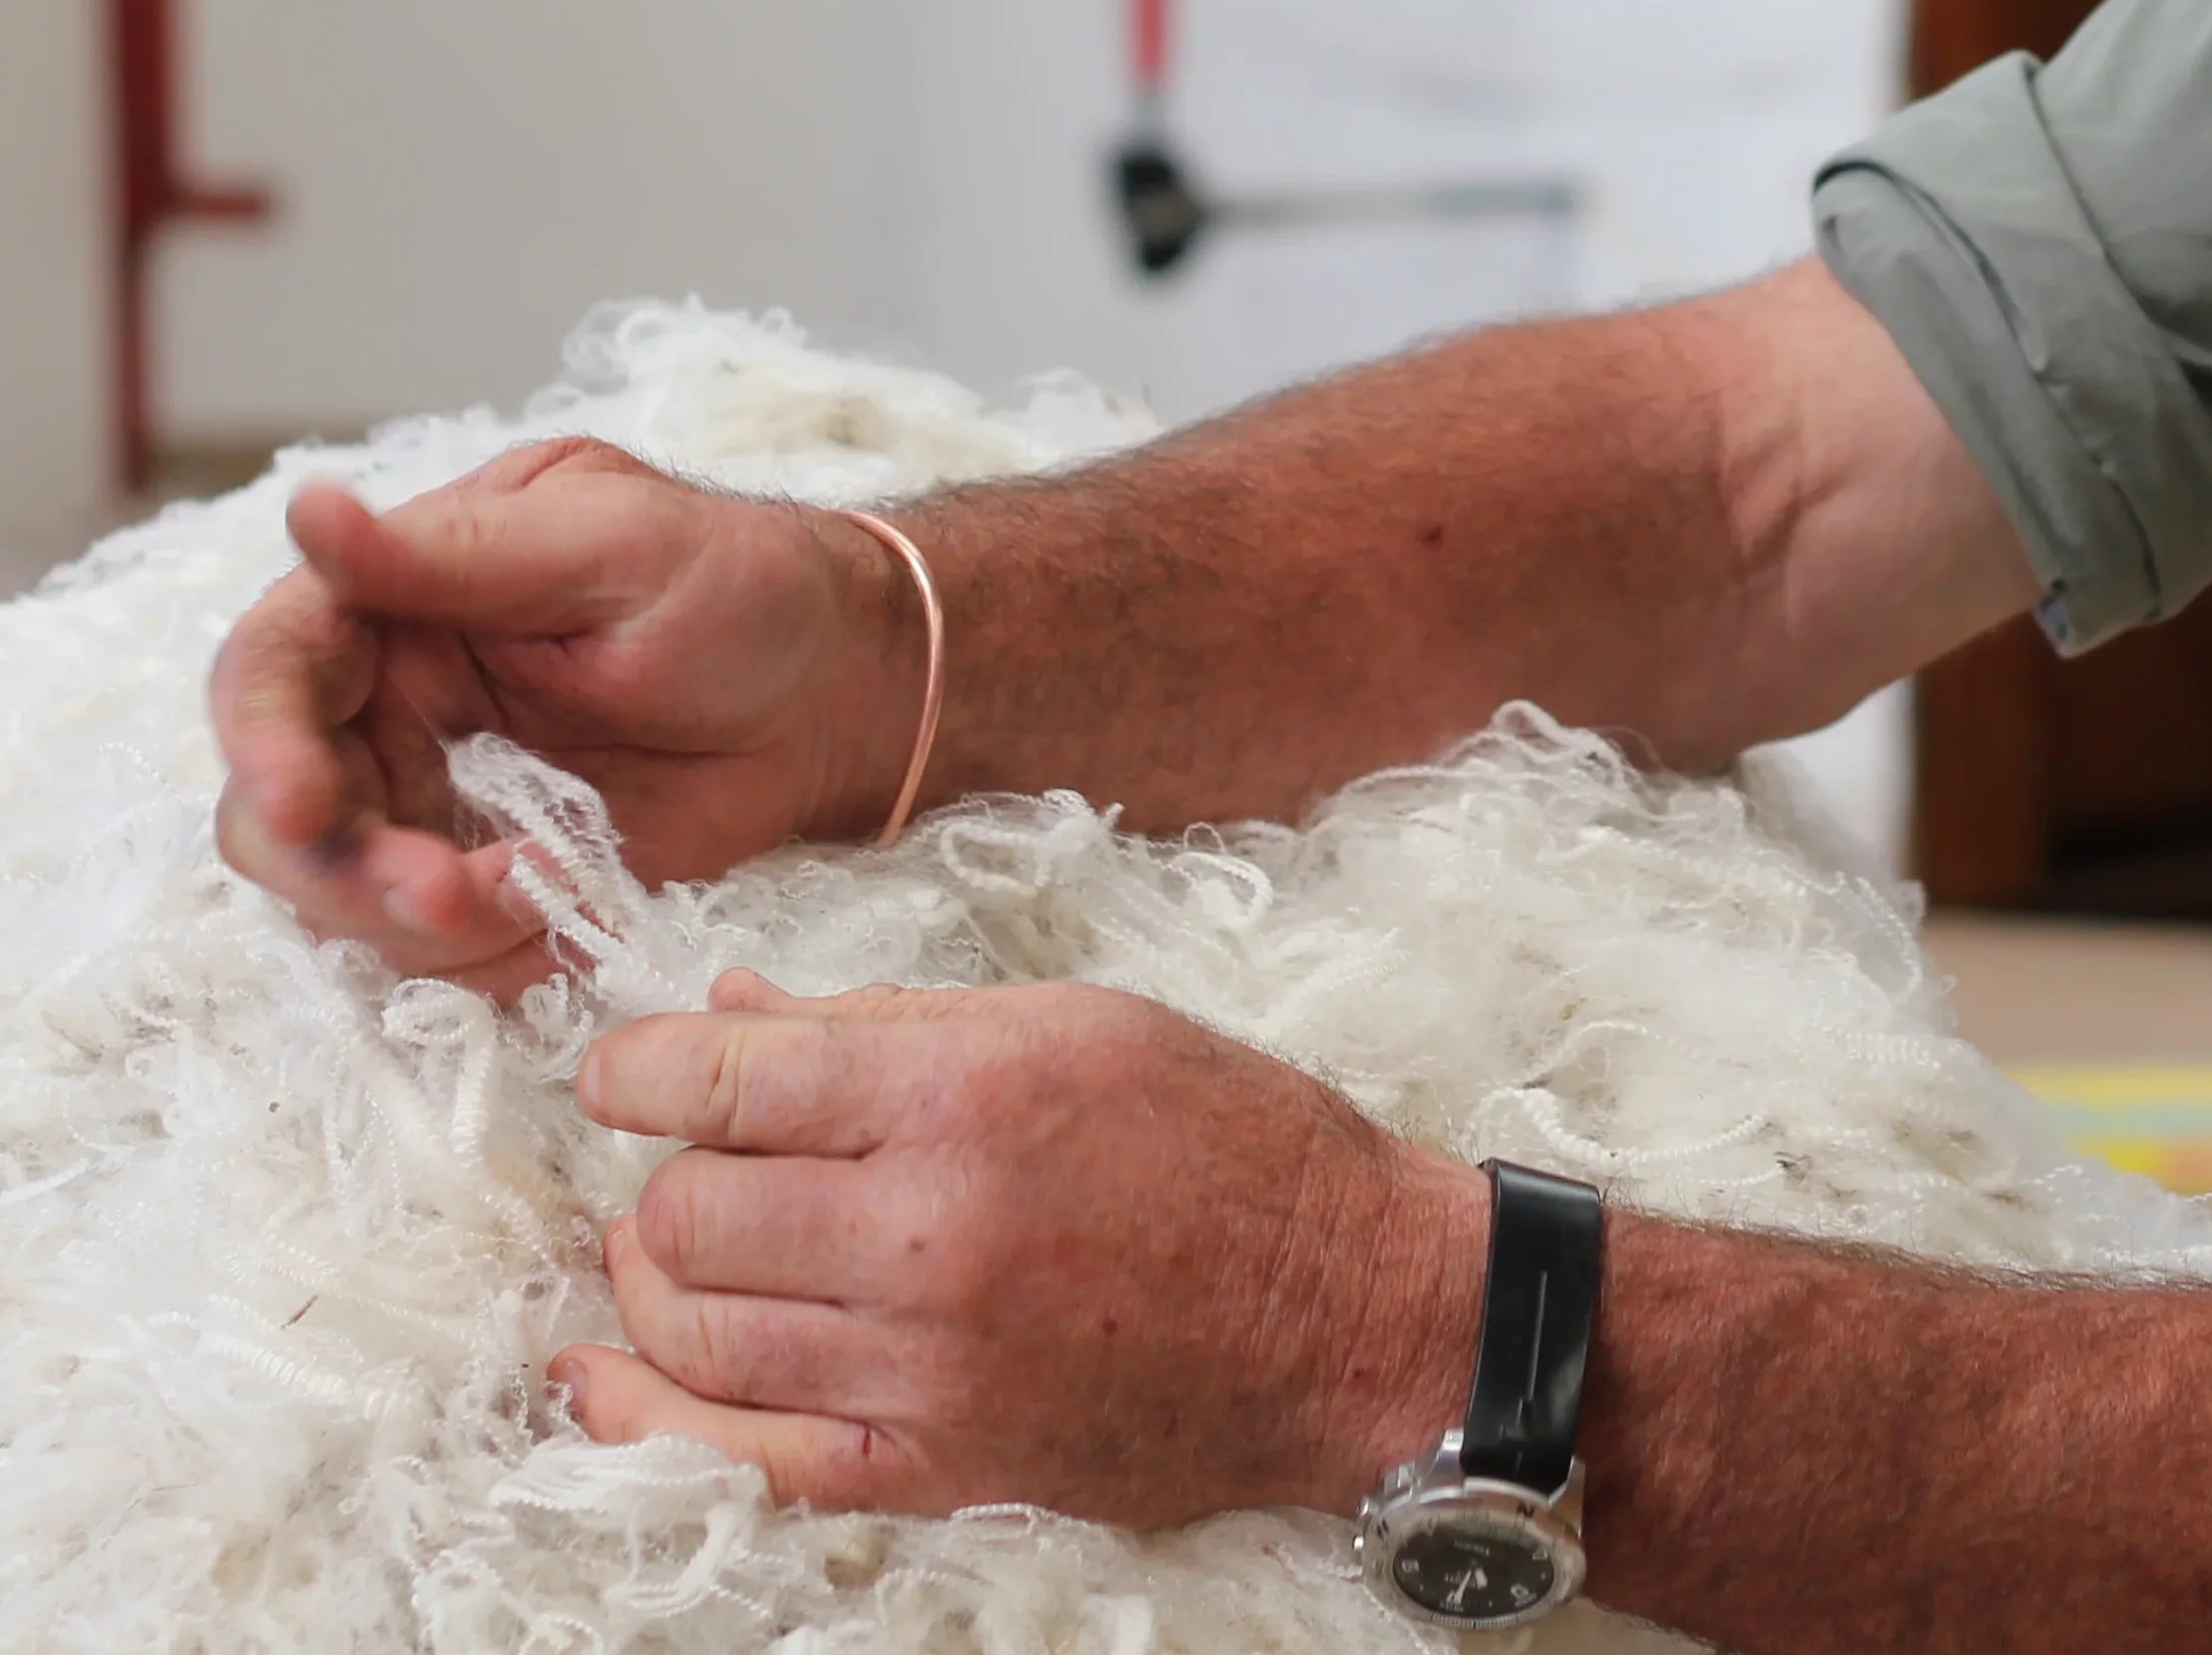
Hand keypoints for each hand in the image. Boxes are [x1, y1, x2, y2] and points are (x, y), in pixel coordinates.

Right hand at [210, 443, 922, 996]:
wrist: (839, 690)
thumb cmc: (743, 585)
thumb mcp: (611, 545)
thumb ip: (454, 553)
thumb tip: (309, 508)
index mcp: (404, 599)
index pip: (273, 669)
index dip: (263, 743)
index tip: (303, 806)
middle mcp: (398, 705)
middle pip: (280, 813)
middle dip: (342, 867)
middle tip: (441, 890)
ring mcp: (442, 801)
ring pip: (346, 899)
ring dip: (420, 921)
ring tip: (538, 887)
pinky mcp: (495, 877)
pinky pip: (441, 951)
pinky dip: (492, 951)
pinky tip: (574, 901)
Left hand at [552, 973, 1482, 1523]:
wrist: (1345, 1308)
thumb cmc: (1225, 1139)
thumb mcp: (1072, 1022)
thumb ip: (884, 1021)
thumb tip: (728, 1007)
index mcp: (968, 1097)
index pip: (726, 1083)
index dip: (638, 1070)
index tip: (615, 1067)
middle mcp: (933, 1236)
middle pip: (689, 1214)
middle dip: (667, 1175)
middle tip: (699, 1151)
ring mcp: (929, 1370)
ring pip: (697, 1335)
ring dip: (655, 1283)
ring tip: (672, 1244)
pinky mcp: (942, 1468)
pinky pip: (747, 1457)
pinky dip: (651, 1417)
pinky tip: (601, 1377)